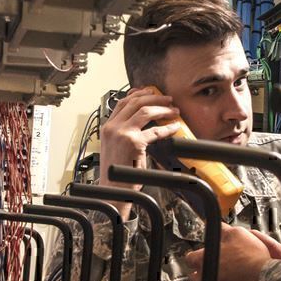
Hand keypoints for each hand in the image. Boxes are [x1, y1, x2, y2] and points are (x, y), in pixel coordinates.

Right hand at [98, 88, 181, 215]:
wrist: (112, 189)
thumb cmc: (115, 172)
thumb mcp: (114, 147)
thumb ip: (123, 133)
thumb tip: (140, 123)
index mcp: (107, 127)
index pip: (122, 102)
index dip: (137, 94)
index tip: (149, 91)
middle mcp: (113, 127)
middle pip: (135, 101)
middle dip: (154, 97)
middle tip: (167, 99)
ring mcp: (123, 133)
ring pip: (145, 111)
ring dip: (162, 108)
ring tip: (173, 110)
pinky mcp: (134, 143)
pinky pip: (155, 131)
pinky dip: (167, 128)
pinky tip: (174, 127)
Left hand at [183, 225, 271, 280]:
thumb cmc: (252, 260)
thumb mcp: (237, 234)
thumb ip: (223, 231)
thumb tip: (218, 227)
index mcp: (203, 261)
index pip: (190, 258)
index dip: (199, 256)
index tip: (204, 257)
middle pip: (196, 277)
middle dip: (204, 273)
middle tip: (219, 269)